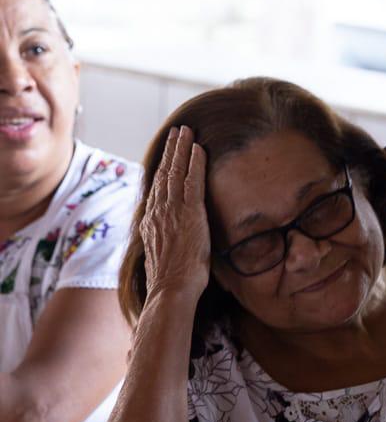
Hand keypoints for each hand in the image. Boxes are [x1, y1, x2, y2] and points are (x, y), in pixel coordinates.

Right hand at [140, 125, 209, 305]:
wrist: (171, 290)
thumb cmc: (170, 282)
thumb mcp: (161, 256)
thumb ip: (164, 242)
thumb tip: (168, 241)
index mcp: (150, 222)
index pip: (156, 189)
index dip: (161, 169)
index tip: (165, 156)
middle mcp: (158, 212)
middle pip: (163, 173)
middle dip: (170, 150)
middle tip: (176, 132)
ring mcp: (172, 210)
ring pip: (175, 171)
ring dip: (181, 148)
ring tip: (186, 131)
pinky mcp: (190, 213)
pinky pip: (193, 180)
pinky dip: (195, 162)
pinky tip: (199, 148)